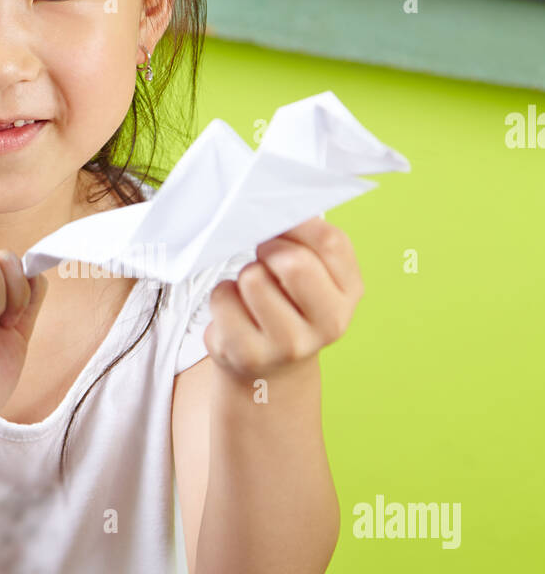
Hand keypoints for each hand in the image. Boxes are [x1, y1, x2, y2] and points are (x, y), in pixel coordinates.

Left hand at [203, 217, 364, 382]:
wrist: (270, 370)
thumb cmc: (289, 306)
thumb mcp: (315, 274)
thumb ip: (307, 239)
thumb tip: (277, 204)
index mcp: (349, 293)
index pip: (330, 242)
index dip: (297, 225)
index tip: (281, 227)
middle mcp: (328, 324)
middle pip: (293, 262)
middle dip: (269, 250)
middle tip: (264, 258)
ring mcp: (289, 344)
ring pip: (253, 278)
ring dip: (245, 275)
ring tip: (253, 293)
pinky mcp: (249, 355)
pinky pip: (224, 298)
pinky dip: (223, 297)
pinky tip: (236, 313)